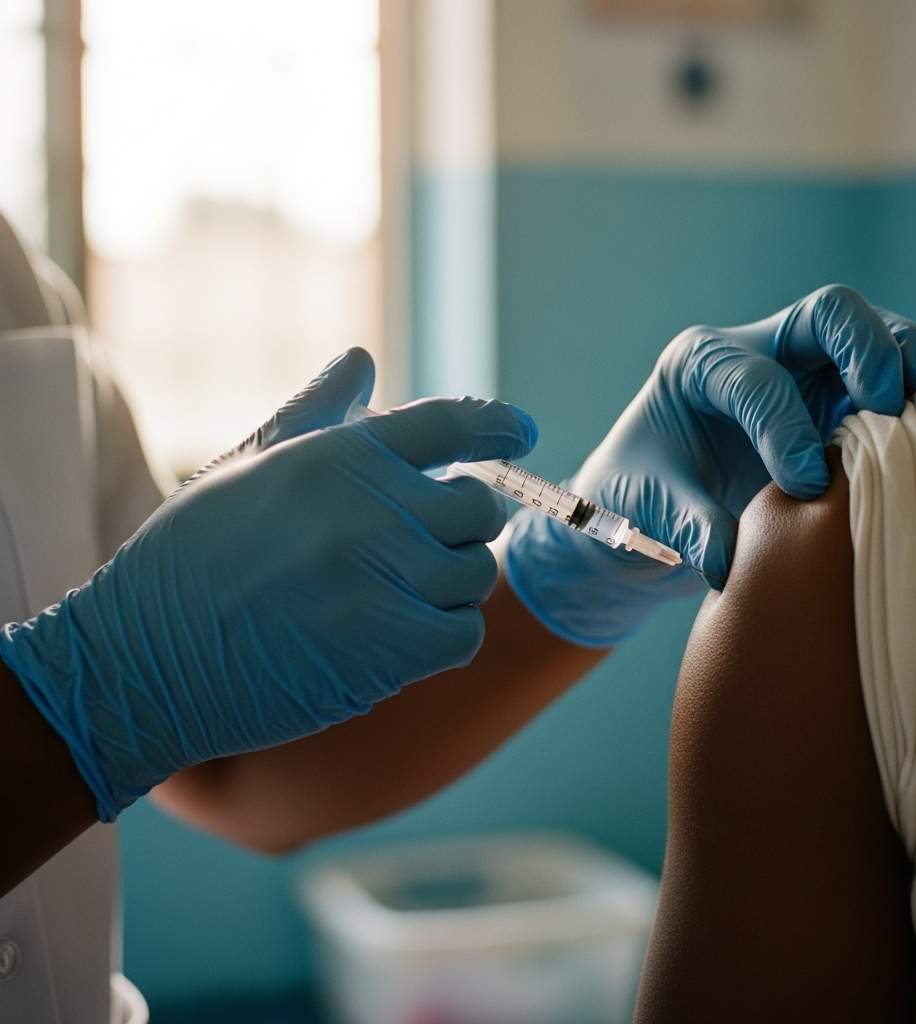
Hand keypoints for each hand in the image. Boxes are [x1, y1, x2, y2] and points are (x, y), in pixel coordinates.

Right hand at [0, 349, 537, 819]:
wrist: (143, 657)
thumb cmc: (190, 557)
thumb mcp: (246, 466)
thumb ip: (317, 412)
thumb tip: (362, 359)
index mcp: (339, 455)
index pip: (451, 422)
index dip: (498, 423)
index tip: (523, 432)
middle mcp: (373, 508)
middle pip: (479, 508)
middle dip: (460, 526)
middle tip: (419, 546)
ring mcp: (386, 577)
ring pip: (476, 574)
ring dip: (448, 587)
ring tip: (392, 597)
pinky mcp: (391, 647)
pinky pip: (464, 633)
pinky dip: (443, 638)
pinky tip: (396, 638)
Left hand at [506, 284, 915, 645]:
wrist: (651, 510)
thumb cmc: (638, 498)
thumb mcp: (649, 510)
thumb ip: (688, 527)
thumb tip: (726, 558)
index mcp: (699, 365)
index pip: (754, 377)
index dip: (785, 427)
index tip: (804, 485)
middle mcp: (758, 353)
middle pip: (830, 313)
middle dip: (867, 350)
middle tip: (885, 408)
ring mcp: (804, 374)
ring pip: (874, 336)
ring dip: (907, 368)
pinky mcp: (837, 404)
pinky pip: (893, 381)